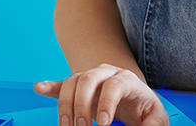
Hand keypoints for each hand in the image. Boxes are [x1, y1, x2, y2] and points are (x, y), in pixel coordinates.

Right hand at [34, 64, 169, 125]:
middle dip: (82, 105)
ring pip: (72, 82)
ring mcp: (91, 78)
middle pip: (89, 79)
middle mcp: (107, 74)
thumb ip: (155, 124)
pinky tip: (39, 88)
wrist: (135, 99)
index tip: (103, 124)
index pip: (114, 84)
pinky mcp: (78, 88)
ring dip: (66, 105)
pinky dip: (49, 87)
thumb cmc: (145, 109)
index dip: (106, 103)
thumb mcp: (156, 116)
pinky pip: (61, 85)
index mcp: (127, 79)